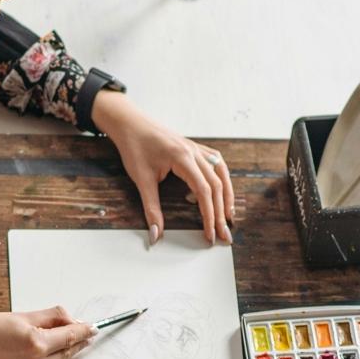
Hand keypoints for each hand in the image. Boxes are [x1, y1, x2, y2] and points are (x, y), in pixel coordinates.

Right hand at [0, 307, 95, 358]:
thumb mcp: (23, 316)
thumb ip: (52, 317)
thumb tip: (73, 321)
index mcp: (37, 343)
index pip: (70, 336)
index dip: (84, 331)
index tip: (93, 328)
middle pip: (67, 353)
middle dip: (75, 342)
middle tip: (82, 334)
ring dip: (64, 355)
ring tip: (62, 344)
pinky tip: (46, 358)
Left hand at [92, 91, 237, 245]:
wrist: (130, 123)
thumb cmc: (134, 147)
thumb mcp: (141, 180)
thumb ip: (151, 209)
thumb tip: (156, 235)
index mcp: (182, 158)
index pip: (203, 191)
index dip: (209, 216)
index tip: (210, 234)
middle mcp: (194, 152)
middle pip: (216, 185)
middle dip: (221, 213)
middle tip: (224, 235)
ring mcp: (197, 148)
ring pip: (221, 173)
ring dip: (227, 196)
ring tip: (229, 217)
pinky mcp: (195, 148)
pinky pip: (216, 163)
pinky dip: (222, 179)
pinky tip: (221, 191)